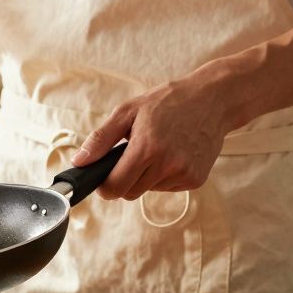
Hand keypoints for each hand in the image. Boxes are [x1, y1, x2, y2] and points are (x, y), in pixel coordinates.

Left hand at [71, 78, 232, 199]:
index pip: (115, 187)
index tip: (104, 176)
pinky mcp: (196, 180)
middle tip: (132, 154)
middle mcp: (167, 164)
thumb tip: (79, 162)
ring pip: (149, 189)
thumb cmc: (168, 101)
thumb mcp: (128, 111)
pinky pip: (168, 187)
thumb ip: (101, 139)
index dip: (105, 185)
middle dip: (125, 178)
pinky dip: (165, 175)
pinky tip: (173, 153)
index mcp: (147, 148)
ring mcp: (184, 174)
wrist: (213, 100)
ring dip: (146, 176)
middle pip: (130, 192)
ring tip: (157, 148)